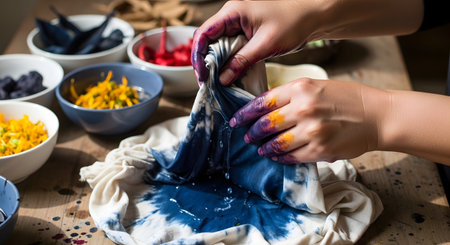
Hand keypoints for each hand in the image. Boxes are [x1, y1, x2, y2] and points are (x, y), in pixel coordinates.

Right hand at [191, 0, 321, 84]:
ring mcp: (239, 24)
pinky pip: (231, 48)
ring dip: (218, 63)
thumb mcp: (265, 45)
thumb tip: (222, 79)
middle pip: (208, 40)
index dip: (198, 55)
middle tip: (208, 82)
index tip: (202, 75)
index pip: (204, 33)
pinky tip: (231, 75)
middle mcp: (232, 16)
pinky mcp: (247, 33)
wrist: (314, 17)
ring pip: (219, 45)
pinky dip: (230, 61)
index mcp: (233, 12)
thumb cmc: (293, 22)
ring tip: (218, 82)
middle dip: (206, 62)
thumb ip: (241, 62)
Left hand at [230, 78, 386, 162]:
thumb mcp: (317, 86)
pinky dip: (280, 157)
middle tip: (248, 137)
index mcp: (300, 88)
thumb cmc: (347, 98)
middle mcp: (303, 108)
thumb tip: (265, 109)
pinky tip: (276, 156)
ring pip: (275, 143)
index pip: (262, 102)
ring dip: (264, 148)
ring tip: (260, 149)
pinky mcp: (319, 150)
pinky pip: (290, 156)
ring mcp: (311, 131)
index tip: (236, 120)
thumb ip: (291, 95)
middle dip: (253, 133)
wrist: (377, 116)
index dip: (245, 113)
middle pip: (265, 124)